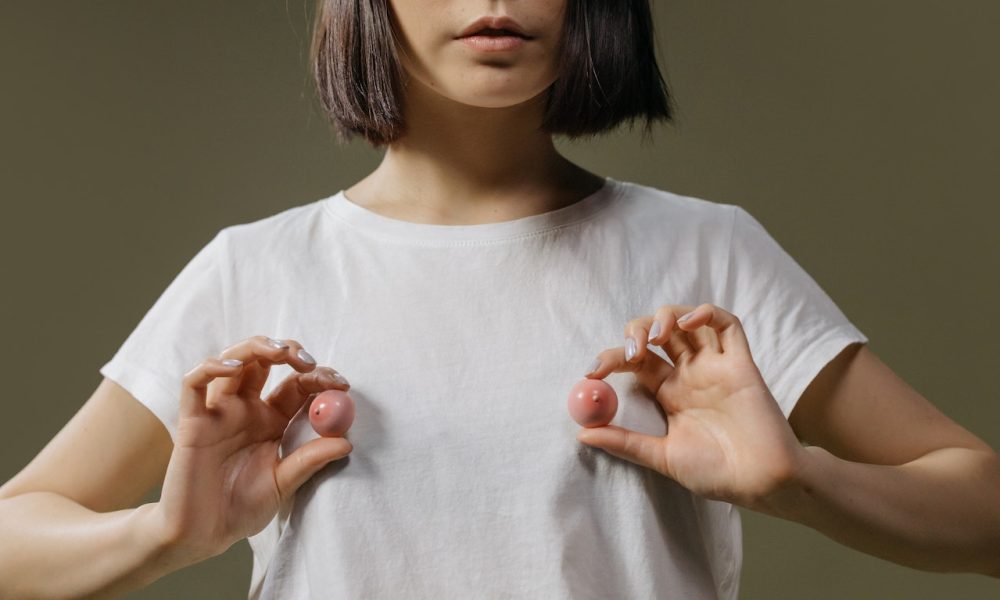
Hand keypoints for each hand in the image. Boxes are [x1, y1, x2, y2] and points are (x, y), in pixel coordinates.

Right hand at [152, 335, 352, 560]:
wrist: (202, 536)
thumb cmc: (241, 509)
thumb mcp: (283, 484)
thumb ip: (310, 461)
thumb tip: (347, 442)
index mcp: (271, 420)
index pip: (296, 384)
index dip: (318, 376)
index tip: (341, 383)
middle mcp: (245, 409)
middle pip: (265, 362)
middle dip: (289, 351)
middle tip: (309, 362)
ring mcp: (218, 412)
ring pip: (232, 361)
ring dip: (256, 347)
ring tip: (280, 353)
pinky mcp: (192, 421)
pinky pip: (194, 383)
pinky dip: (211, 367)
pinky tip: (233, 369)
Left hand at [578, 303, 805, 509]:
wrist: (762, 483)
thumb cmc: (717, 474)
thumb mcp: (663, 457)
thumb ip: (626, 443)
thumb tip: (582, 432)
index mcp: (669, 393)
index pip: (635, 361)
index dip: (611, 358)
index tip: (592, 372)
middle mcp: (690, 374)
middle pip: (657, 333)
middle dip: (636, 330)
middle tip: (631, 351)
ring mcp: (715, 365)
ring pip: (688, 321)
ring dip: (667, 317)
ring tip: (656, 337)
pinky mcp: (741, 363)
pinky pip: (727, 325)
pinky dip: (707, 313)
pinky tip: (691, 322)